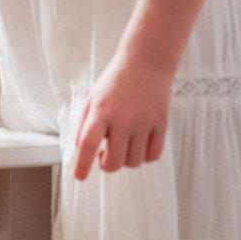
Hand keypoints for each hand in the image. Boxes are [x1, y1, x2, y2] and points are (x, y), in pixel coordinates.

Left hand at [72, 54, 171, 179]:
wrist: (146, 63)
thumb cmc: (116, 81)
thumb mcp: (92, 99)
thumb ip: (84, 126)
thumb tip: (82, 151)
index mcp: (101, 111)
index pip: (88, 144)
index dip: (82, 165)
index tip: (79, 176)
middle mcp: (123, 119)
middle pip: (113, 162)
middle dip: (106, 164)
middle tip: (105, 154)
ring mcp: (144, 123)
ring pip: (133, 162)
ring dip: (126, 160)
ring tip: (123, 145)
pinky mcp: (161, 125)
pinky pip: (153, 156)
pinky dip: (145, 157)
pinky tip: (139, 145)